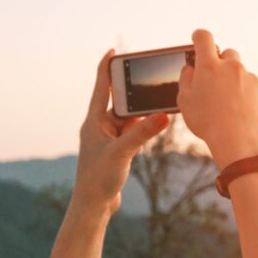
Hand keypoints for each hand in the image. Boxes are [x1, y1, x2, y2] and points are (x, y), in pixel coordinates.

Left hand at [72, 49, 171, 214]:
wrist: (93, 205)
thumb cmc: (99, 178)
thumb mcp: (122, 152)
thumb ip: (143, 133)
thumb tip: (163, 114)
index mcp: (94, 121)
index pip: (101, 87)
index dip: (106, 67)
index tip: (113, 51)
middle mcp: (100, 126)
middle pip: (120, 101)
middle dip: (134, 92)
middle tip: (148, 80)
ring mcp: (108, 138)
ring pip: (129, 118)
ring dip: (142, 113)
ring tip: (158, 104)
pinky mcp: (117, 149)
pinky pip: (132, 131)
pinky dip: (143, 127)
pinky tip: (155, 125)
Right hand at [178, 29, 257, 168]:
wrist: (237, 141)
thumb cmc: (206, 121)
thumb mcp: (184, 100)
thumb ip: (186, 78)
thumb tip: (191, 68)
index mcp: (209, 65)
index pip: (204, 37)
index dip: (199, 37)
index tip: (197, 40)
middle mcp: (232, 66)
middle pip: (227, 53)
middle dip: (220, 62)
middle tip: (213, 80)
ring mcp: (249, 78)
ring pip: (240, 72)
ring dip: (233, 80)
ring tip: (226, 103)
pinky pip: (251, 87)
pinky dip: (244, 94)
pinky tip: (238, 111)